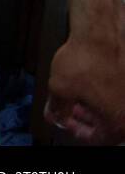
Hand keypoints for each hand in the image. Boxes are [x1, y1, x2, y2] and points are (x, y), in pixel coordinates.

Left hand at [45, 27, 124, 143]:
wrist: (99, 34)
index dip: (77, 131)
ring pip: (111, 108)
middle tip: (68, 111)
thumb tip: (55, 115)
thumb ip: (57, 108)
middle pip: (108, 125)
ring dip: (92, 106)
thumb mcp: (60, 90)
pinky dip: (101, 94)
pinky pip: (115, 94)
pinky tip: (86, 86)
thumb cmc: (85, 61)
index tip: (65, 122)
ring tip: (74, 98)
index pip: (99, 139)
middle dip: (84, 118)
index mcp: (119, 121)